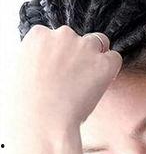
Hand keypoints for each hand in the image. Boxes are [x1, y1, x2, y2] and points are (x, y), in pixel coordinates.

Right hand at [7, 24, 121, 128]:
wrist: (43, 118)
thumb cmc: (29, 102)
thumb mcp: (22, 70)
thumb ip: (40, 59)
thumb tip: (54, 63)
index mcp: (39, 35)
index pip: (56, 35)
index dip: (62, 53)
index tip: (62, 69)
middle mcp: (63, 35)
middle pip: (79, 38)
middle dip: (80, 53)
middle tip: (76, 78)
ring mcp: (85, 47)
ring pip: (100, 42)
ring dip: (97, 58)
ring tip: (89, 80)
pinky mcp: (104, 62)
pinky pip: (115, 58)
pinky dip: (112, 69)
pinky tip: (102, 82)